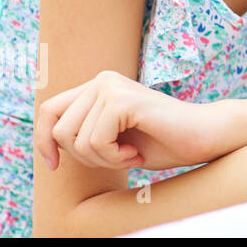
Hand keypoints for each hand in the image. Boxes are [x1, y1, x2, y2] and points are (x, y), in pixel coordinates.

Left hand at [35, 70, 225, 171]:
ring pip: (75, 139)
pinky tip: (135, 152)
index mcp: (98, 86)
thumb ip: (83, 132)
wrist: (204, 137)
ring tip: (129, 153)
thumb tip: (47, 144)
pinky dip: (113, 157)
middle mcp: (102, 80)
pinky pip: (95, 141)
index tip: (53, 166)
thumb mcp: (112, 139)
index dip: (42, 141)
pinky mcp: (123, 100)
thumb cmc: (162, 142)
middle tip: (117, 157)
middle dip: (82, 156)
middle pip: (58, 129)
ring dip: (102, 159)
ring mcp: (112, 86)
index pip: (48, 111)